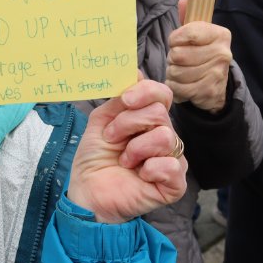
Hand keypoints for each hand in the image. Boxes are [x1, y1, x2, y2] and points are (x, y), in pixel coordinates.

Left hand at [68, 76, 186, 223]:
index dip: (146, 91)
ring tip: (124, 160)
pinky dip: (150, 169)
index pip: (162, 94)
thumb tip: (134, 70)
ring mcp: (172, 159)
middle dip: (128, 124)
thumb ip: (119, 98)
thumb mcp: (102, 121)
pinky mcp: (174, 184)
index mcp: (148, 119)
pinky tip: (139, 175)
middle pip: (159, 113)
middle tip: (112, 138)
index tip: (125, 100)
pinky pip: (172, 166)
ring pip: (166, 137)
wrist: (87, 192)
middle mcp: (164, 135)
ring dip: (136, 148)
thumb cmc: (94, 158)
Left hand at [165, 0, 231, 110]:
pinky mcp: (209, 91)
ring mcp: (217, 74)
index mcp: (220, 34)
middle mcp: (222, 53)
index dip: (174, 39)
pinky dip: (174, 87)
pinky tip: (181, 84)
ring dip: (173, 73)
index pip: (187, 33)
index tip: (177, 42)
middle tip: (180, 60)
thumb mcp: (197, 33)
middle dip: (172, 58)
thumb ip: (189, 16)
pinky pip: (178, 88)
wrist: (217, 86)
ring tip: (181, 72)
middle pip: (178, 54)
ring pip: (176, 72)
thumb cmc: (201, 53)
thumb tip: (184, 0)